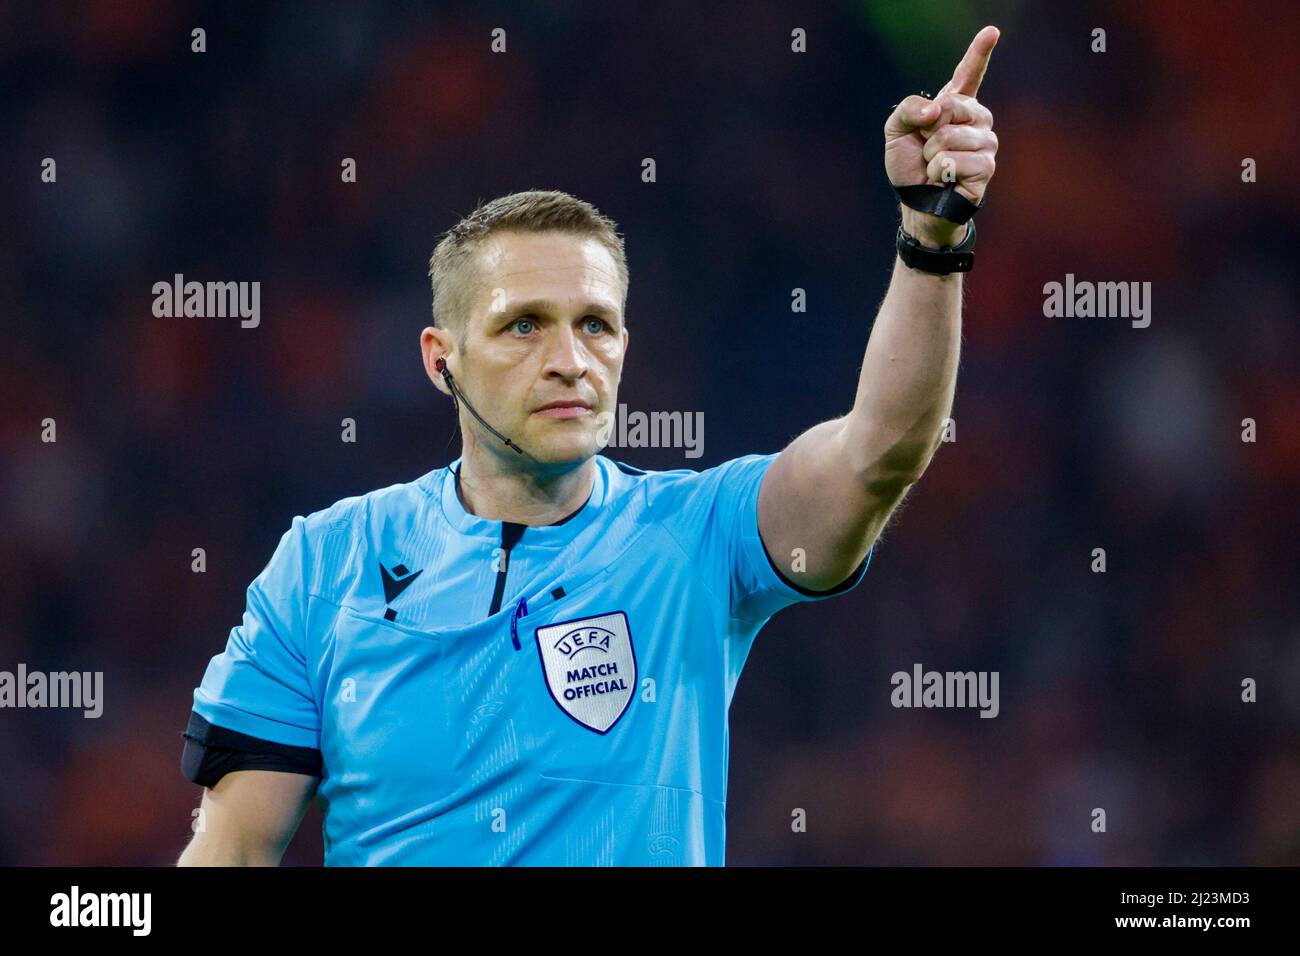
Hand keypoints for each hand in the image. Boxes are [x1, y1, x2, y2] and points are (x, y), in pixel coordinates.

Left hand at [884, 25, 999, 247]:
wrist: (915, 202)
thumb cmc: (909, 166)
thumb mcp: (896, 131)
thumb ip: (909, 109)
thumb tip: (936, 111)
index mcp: (956, 106)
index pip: (968, 74)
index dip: (979, 52)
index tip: (991, 31)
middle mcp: (977, 120)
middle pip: (952, 106)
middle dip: (928, 130)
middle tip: (927, 148)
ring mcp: (986, 143)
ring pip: (951, 137)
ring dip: (932, 156)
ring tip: (935, 167)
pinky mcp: (986, 167)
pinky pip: (955, 161)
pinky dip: (940, 172)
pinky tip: (944, 180)